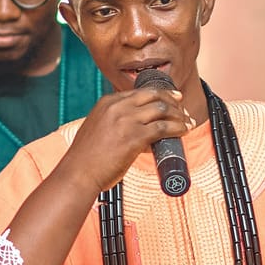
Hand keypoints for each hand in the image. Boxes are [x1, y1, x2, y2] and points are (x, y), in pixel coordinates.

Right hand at [58, 88, 189, 194]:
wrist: (78, 173)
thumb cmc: (86, 158)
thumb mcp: (97, 128)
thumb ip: (113, 122)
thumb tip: (134, 128)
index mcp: (107, 102)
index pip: (140, 92)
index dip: (159, 94)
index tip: (170, 99)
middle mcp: (117, 107)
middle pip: (154, 95)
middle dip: (172, 99)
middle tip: (182, 106)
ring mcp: (126, 120)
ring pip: (162, 109)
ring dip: (178, 115)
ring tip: (187, 122)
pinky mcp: (134, 136)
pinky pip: (163, 128)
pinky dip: (177, 128)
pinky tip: (183, 132)